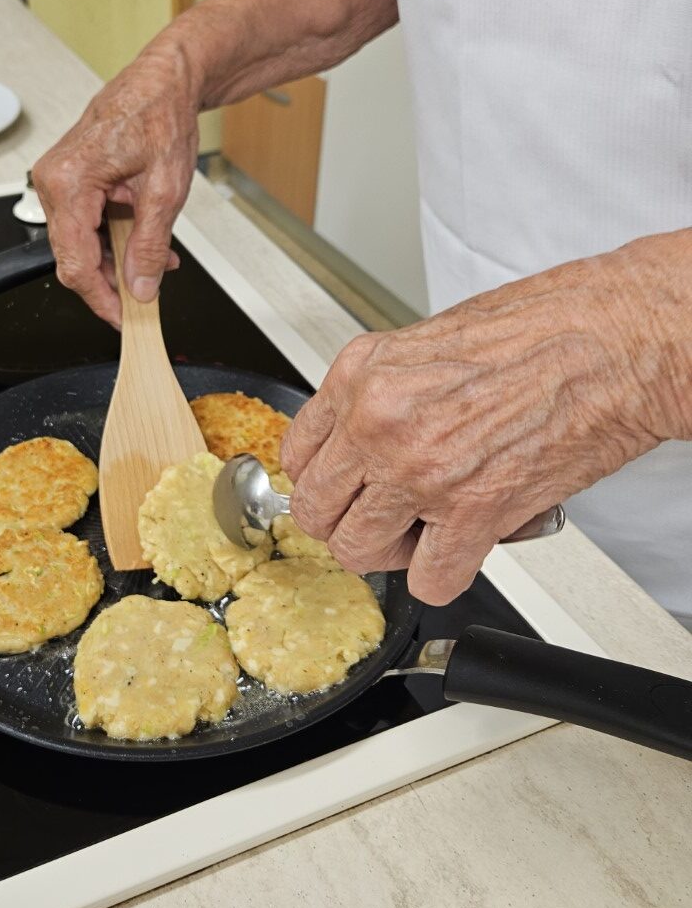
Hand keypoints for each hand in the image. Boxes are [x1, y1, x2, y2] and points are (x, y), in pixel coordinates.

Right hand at [32, 43, 198, 326]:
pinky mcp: (69, 178)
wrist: (163, 81)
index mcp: (68, 182)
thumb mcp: (165, 190)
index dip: (101, 298)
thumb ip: (149, 246)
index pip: (75, 263)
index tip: (123, 317)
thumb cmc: (160, 115)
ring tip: (155, 261)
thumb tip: (141, 286)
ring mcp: (58, 179)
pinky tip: (141, 241)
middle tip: (144, 295)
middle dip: (110, 280)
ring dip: (115, 259)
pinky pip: (84, 223)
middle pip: (72, 257)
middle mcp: (53, 181)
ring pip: (79, 243)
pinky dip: (112, 238)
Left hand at [280, 241, 690, 604]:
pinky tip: (461, 549)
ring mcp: (419, 471)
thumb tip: (364, 439)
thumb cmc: (540, 328)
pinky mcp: (473, 510)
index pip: (297, 456)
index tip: (345, 488)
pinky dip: (443, 575)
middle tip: (383, 517)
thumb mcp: (427, 342)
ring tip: (424, 532)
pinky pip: (429, 579)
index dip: (324, 481)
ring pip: (358, 551)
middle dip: (348, 522)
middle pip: (316, 512)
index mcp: (362, 376)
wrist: (611, 339)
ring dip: (391, 552)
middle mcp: (378, 423)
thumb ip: (384, 393)